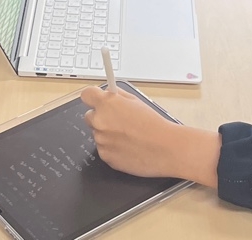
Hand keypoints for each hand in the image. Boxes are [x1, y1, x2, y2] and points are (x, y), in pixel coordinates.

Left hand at [80, 86, 220, 185]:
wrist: (165, 148)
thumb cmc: (154, 125)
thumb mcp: (136, 101)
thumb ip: (118, 96)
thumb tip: (109, 93)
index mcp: (106, 104)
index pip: (86, 95)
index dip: (93, 97)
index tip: (97, 100)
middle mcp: (99, 121)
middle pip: (89, 116)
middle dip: (101, 117)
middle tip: (117, 121)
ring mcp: (101, 140)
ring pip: (98, 134)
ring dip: (107, 134)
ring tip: (128, 136)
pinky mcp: (105, 157)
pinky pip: (104, 149)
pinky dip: (112, 148)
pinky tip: (128, 147)